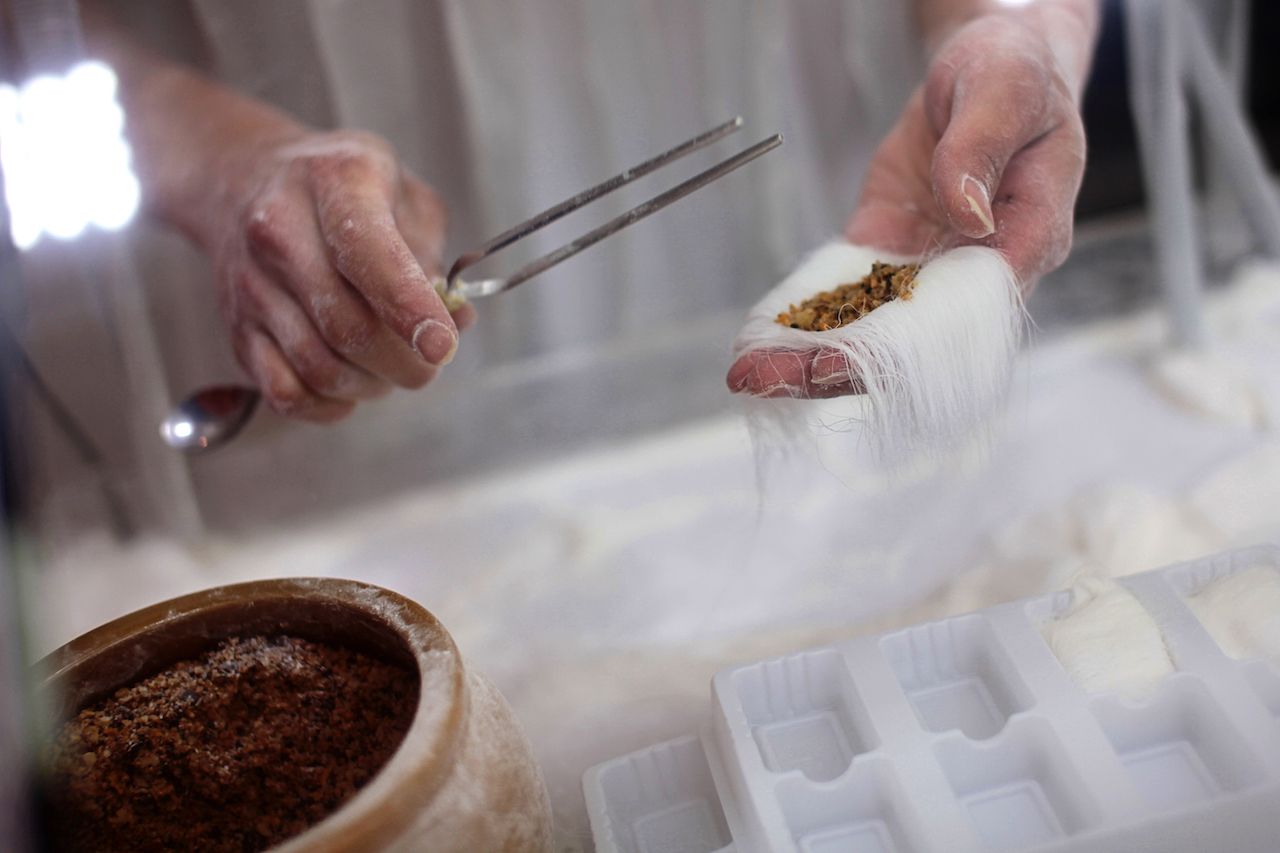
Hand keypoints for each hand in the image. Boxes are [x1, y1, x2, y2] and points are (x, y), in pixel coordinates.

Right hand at [209, 129, 474, 420]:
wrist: (243, 180)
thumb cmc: (340, 189)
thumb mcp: (401, 191)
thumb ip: (433, 254)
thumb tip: (456, 321)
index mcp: (334, 184)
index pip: (370, 256)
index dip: (412, 310)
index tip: (443, 346)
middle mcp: (279, 232)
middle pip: (348, 327)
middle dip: (405, 362)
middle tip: (429, 363)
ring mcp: (251, 285)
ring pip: (319, 368)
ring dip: (372, 385)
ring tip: (390, 368)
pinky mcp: (238, 328)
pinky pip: (284, 393)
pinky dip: (328, 406)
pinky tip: (350, 388)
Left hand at [728, 13, 1087, 397]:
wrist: (987, 70)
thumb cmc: (1015, 76)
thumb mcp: (1004, 93)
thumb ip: (982, 151)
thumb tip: (968, 215)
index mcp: (1027, 239)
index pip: (973, 311)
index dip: (910, 346)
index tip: (845, 359)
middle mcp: (977, 271)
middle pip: (913, 341)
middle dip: (841, 367)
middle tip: (776, 380)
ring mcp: (929, 268)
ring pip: (872, 329)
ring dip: (810, 357)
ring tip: (749, 375)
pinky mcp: (889, 251)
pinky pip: (846, 294)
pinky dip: (805, 319)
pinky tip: (761, 341)